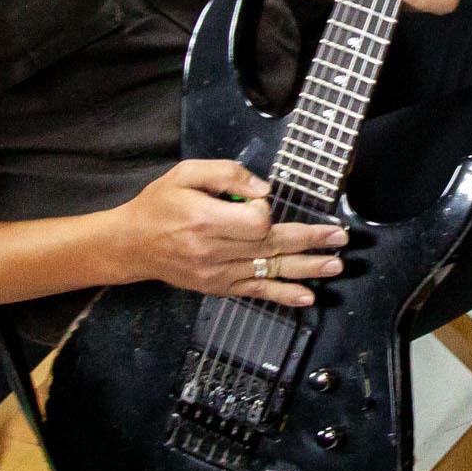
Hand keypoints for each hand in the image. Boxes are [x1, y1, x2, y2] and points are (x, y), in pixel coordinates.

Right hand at [118, 158, 347, 307]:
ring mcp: (217, 274)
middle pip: (272, 246)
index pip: (256, 222)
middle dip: (310, 240)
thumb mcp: (185, 174)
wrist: (132, 245)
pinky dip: (283, 295)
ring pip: (270, 270)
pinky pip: (256, 291)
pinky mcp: (218, 287)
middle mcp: (214, 251)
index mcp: (206, 220)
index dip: (266, 211)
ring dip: (307, 268)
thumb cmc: (159, 205)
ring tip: (335, 264)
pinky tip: (308, 297)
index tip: (260, 202)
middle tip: (340, 237)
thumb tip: (264, 190)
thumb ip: (225, 173)